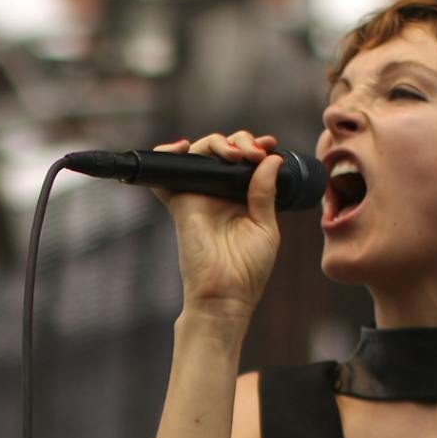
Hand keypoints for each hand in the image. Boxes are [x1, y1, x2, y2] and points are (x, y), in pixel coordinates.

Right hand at [152, 129, 285, 324]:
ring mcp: (198, 196)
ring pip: (198, 154)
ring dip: (215, 143)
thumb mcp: (265, 227)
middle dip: (240, 141)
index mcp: (241, 198)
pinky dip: (166, 156)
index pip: (245, 161)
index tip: (271, 146)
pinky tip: (181, 147)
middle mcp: (218, 194)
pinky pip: (165, 174)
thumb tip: (271, 159)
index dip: (256, 147)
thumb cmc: (247, 270)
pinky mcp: (180, 203)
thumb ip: (265, 192)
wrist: (225, 296)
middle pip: (221, 152)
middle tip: (255, 153)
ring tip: (235, 153)